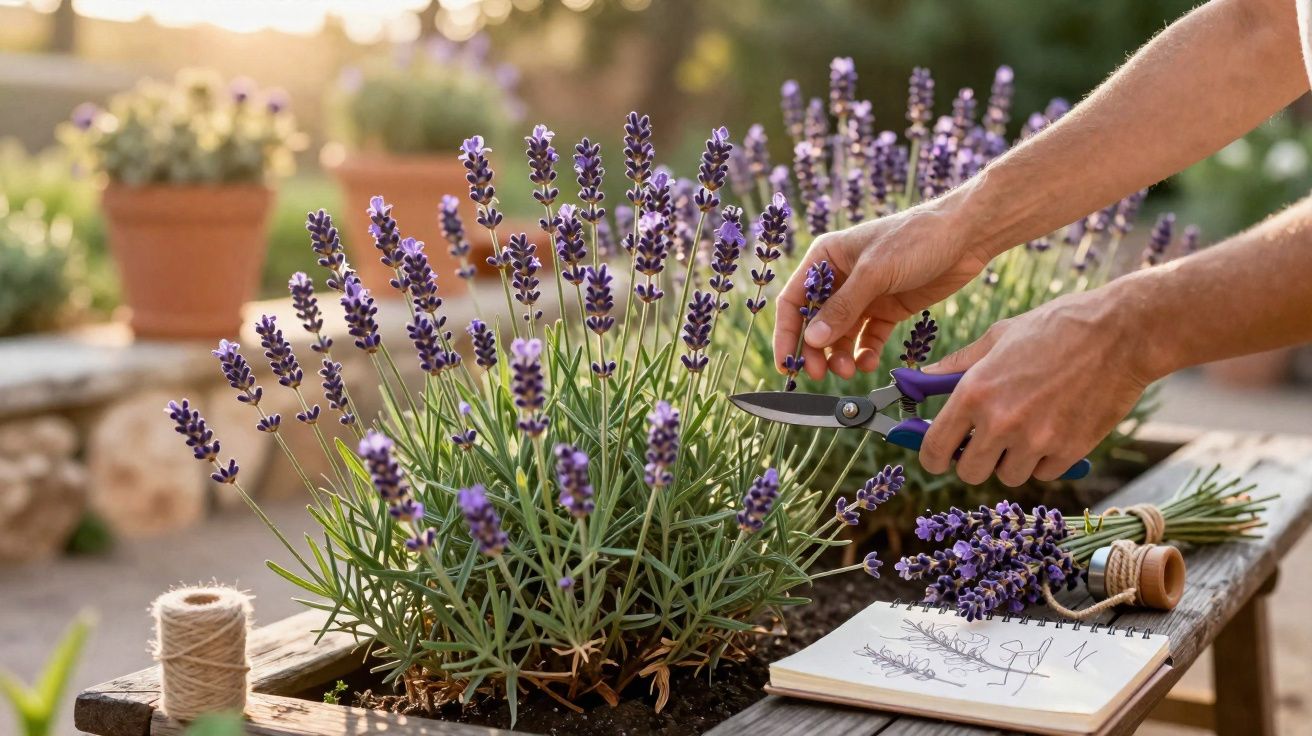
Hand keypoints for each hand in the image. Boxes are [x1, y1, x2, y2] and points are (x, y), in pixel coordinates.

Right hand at [772, 200, 990, 380]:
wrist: (966, 235)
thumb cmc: (916, 238)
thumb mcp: (875, 272)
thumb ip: (843, 308)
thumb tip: (812, 339)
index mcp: (825, 259)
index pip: (793, 301)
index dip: (787, 334)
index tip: (788, 364)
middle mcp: (840, 278)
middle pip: (815, 323)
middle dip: (816, 351)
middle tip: (820, 374)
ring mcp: (863, 295)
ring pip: (841, 335)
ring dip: (840, 356)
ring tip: (849, 371)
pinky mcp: (887, 309)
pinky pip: (868, 338)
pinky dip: (865, 353)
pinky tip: (868, 363)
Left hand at [918, 287, 1155, 486]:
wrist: (1121, 333)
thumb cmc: (1057, 327)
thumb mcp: (999, 337)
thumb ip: (958, 364)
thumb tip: (924, 377)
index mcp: (975, 392)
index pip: (935, 449)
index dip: (932, 457)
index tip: (938, 456)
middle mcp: (1000, 422)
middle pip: (969, 472)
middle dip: (973, 461)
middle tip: (985, 442)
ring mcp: (1036, 440)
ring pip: (1007, 476)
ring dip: (1012, 460)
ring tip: (1027, 428)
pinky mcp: (1069, 452)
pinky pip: (1043, 474)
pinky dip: (1045, 460)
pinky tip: (1055, 429)